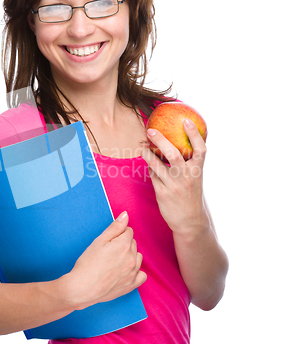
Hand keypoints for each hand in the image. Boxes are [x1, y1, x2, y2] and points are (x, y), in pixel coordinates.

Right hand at [66, 211, 146, 309]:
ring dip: (130, 256)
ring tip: (114, 262)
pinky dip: (136, 272)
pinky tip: (125, 272)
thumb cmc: (87, 264)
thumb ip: (115, 227)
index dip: (117, 234)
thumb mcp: (99, 241)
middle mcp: (132, 258)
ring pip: (138, 257)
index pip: (128, 231)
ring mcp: (133, 272)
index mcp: (124, 245)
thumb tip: (126, 215)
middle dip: (123, 244)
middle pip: (133, 243)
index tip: (108, 242)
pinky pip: (142, 275)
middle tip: (108, 252)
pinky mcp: (132, 285)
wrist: (82, 288)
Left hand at [141, 118, 209, 235]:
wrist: (190, 222)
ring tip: (142, 147)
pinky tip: (149, 165)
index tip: (186, 121)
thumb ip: (188, 163)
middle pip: (173, 154)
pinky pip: (152, 175)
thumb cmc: (191, 195)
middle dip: (160, 140)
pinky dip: (150, 168)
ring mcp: (174, 186)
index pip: (200, 150)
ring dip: (147, 153)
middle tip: (150, 130)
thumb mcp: (195, 178)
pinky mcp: (162, 193)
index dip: (194, 134)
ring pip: (156, 165)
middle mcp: (186, 178)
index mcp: (198, 171)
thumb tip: (174, 141)